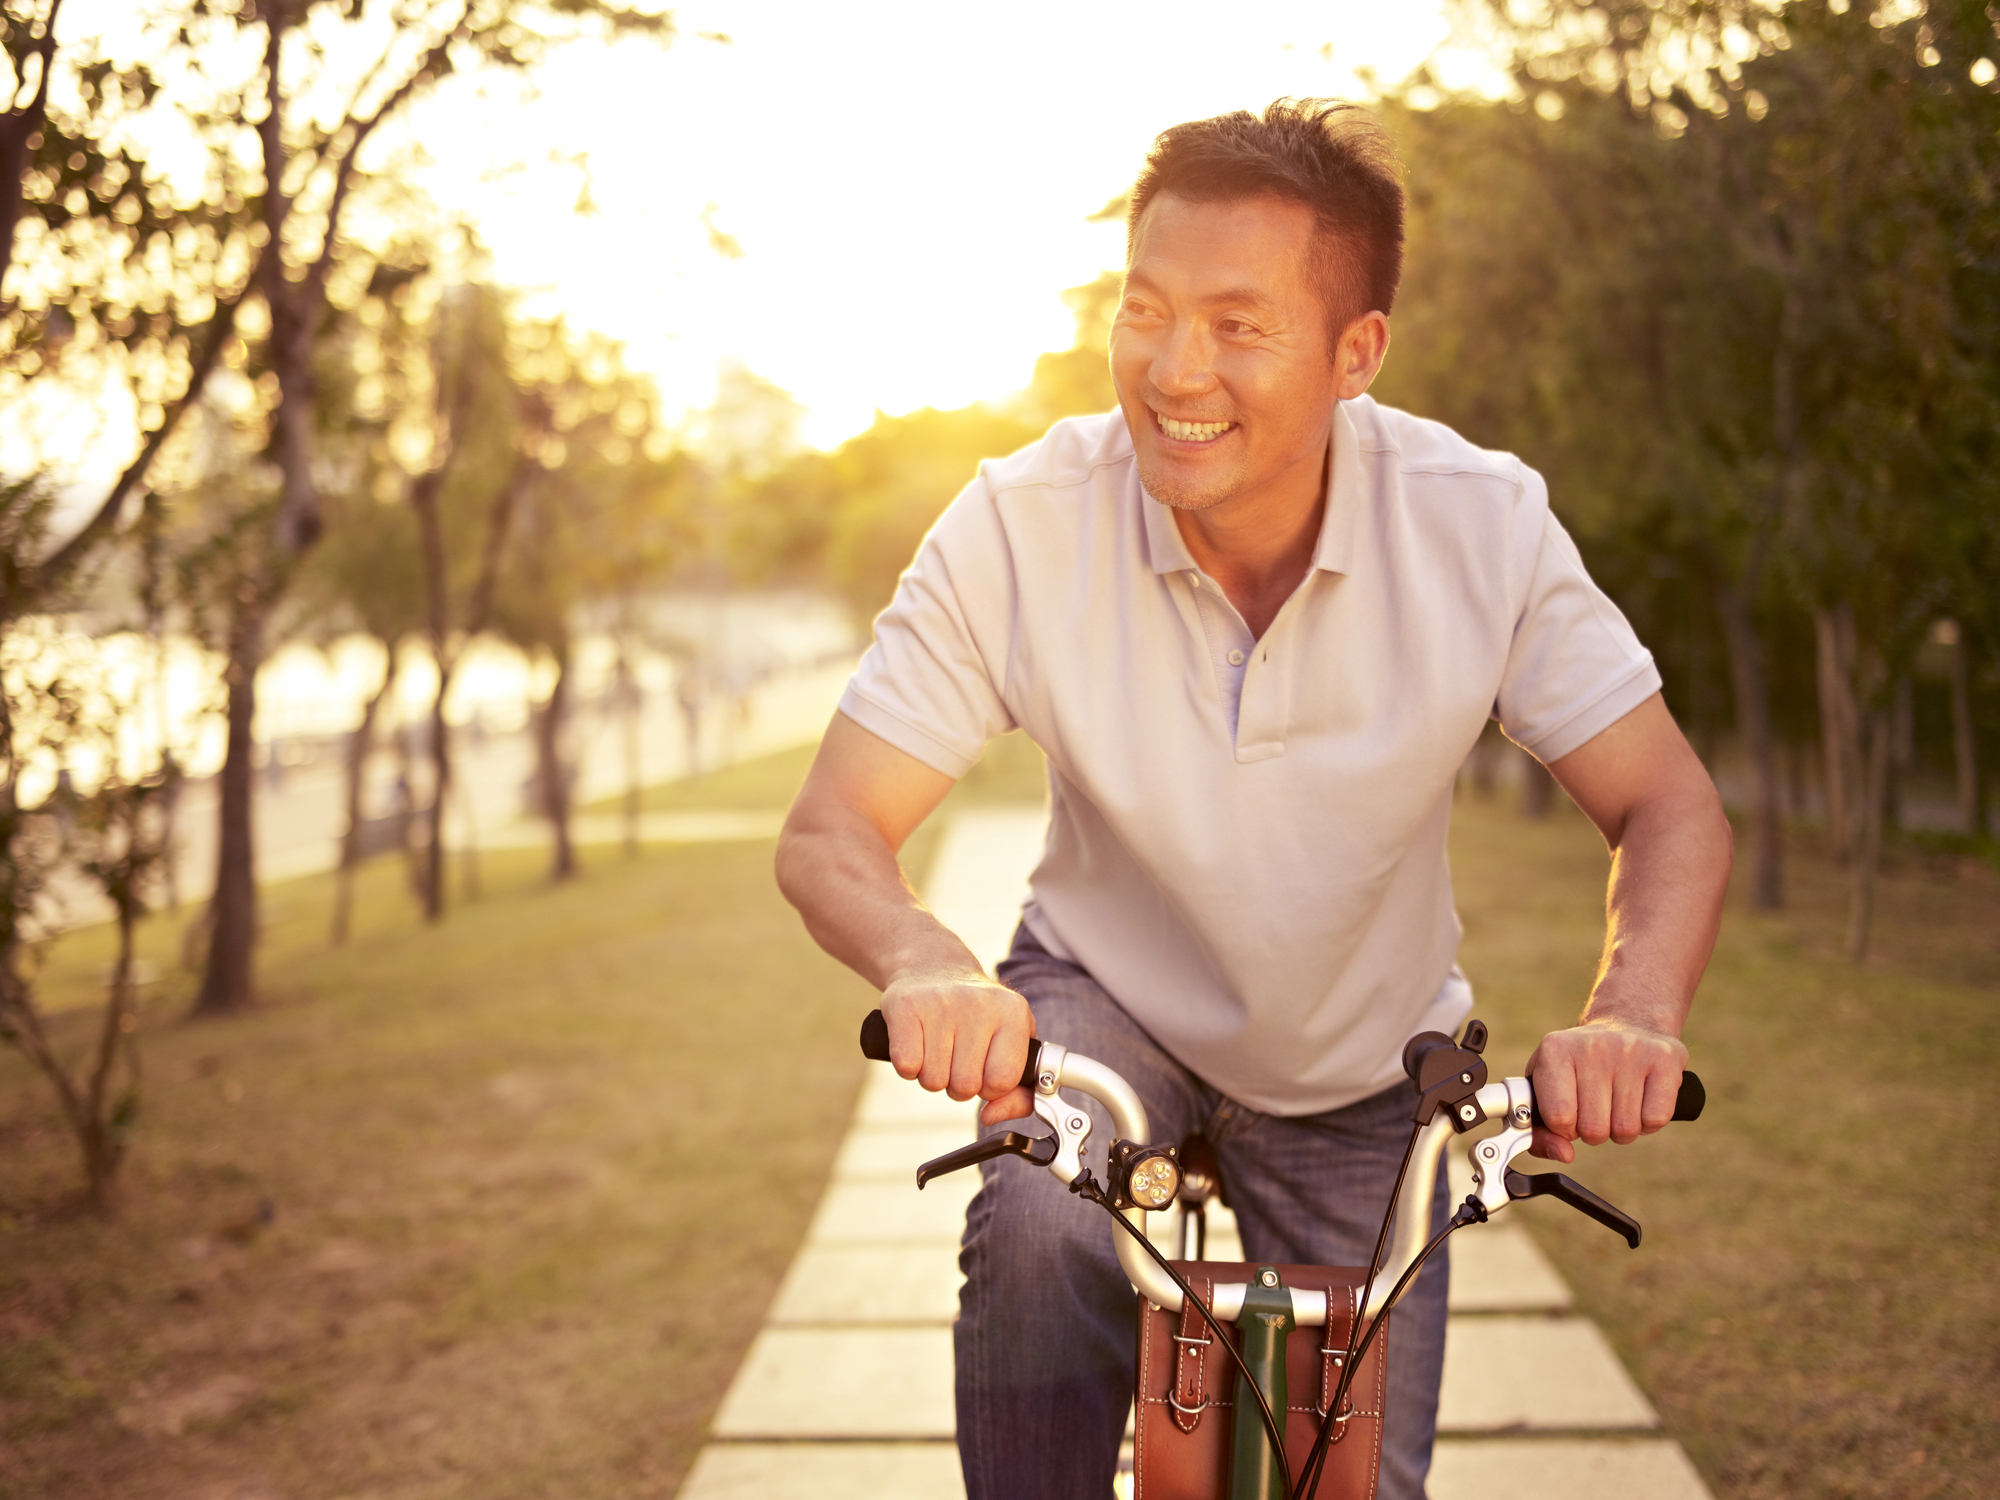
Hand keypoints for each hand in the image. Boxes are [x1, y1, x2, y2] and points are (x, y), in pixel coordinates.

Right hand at [880, 969, 1036, 1125]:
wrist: (933, 966)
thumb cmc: (977, 1017)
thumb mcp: (1010, 1044)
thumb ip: (1019, 1092)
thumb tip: (991, 1116)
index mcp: (1014, 1013)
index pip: (1003, 1080)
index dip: (989, 1086)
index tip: (983, 1068)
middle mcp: (980, 1004)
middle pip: (965, 1086)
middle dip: (958, 1083)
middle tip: (955, 1056)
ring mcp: (941, 1003)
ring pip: (933, 1081)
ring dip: (932, 1075)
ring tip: (937, 1047)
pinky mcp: (906, 1006)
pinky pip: (906, 1067)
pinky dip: (908, 1067)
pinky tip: (916, 1044)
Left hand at [1526, 1017, 1687, 1163]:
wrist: (1629, 1023)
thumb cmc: (1580, 1066)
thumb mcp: (1547, 1087)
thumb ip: (1540, 1130)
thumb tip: (1565, 1155)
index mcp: (1555, 1050)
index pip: (1558, 1117)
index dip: (1565, 1129)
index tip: (1570, 1115)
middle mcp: (1592, 1046)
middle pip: (1594, 1129)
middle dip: (1595, 1131)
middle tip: (1598, 1108)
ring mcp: (1631, 1050)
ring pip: (1626, 1130)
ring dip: (1622, 1128)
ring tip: (1619, 1102)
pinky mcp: (1665, 1059)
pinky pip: (1655, 1120)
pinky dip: (1648, 1123)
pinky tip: (1642, 1100)